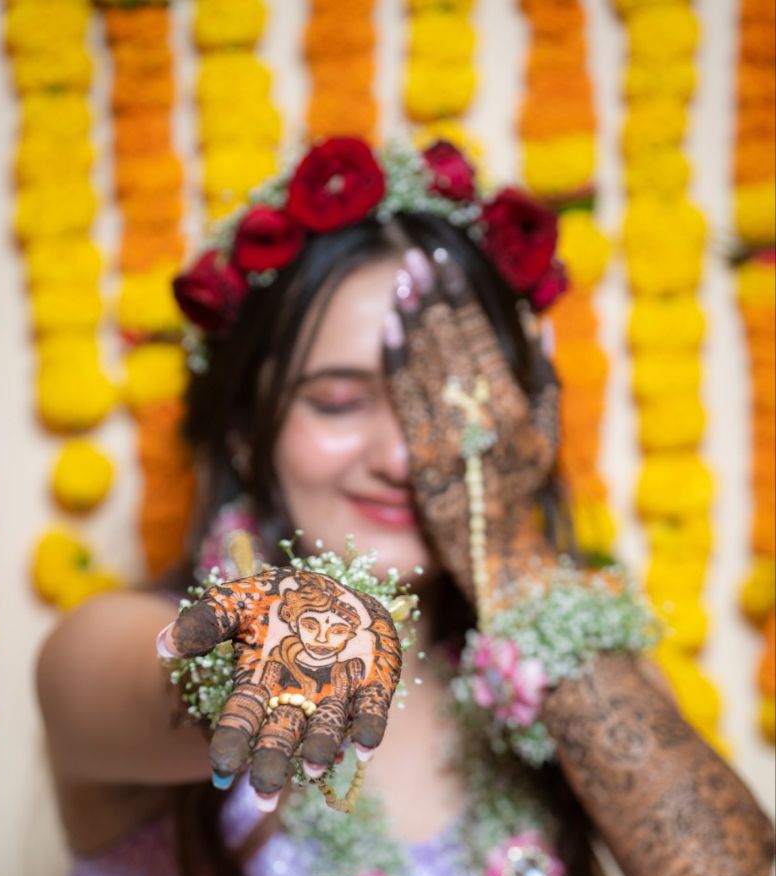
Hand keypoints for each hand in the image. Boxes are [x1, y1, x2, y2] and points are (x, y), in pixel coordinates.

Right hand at [161, 568, 401, 800]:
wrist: (336, 594)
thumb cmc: (280, 603)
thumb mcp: (238, 601)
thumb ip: (205, 620)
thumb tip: (164, 646)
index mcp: (260, 685)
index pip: (241, 720)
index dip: (232, 744)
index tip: (224, 769)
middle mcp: (297, 698)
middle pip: (282, 737)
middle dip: (273, 764)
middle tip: (265, 795)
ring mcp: (336, 694)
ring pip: (327, 730)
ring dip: (321, 749)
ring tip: (316, 768)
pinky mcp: (374, 685)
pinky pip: (372, 713)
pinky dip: (369, 731)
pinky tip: (365, 749)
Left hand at [383, 248, 559, 609]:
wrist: (500, 562)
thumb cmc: (522, 497)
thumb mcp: (545, 440)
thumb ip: (545, 383)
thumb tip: (538, 326)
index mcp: (518, 409)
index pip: (483, 339)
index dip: (460, 298)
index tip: (443, 263)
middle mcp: (488, 420)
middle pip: (453, 344)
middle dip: (432, 296)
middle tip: (412, 255)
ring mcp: (454, 441)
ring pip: (429, 366)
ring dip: (412, 318)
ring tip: (398, 281)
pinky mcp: (424, 463)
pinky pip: (408, 403)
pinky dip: (397, 362)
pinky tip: (387, 330)